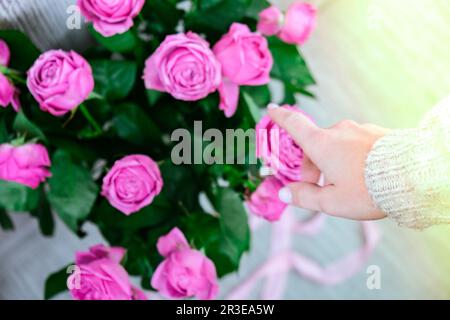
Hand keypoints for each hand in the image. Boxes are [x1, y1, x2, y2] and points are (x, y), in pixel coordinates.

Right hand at [268, 105, 388, 220]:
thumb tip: (283, 194)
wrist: (413, 176)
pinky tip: (362, 175)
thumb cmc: (367, 189)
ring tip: (346, 186)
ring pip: (336, 145)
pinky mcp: (375, 133)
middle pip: (315, 144)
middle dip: (312, 165)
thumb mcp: (331, 201)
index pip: (294, 124)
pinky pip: (355, 144)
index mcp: (322, 144)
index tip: (271, 108)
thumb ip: (304, 197)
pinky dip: (351, 157)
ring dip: (332, 162)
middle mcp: (338, 131)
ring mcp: (358, 130)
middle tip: (318, 189)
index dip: (280, 117)